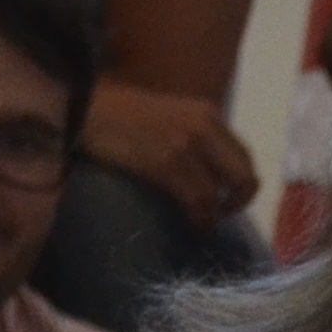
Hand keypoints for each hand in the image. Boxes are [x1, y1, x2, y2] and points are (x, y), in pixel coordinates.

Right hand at [82, 76, 259, 225]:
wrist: (86, 107)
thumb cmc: (123, 114)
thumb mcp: (172, 114)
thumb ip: (197, 135)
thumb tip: (214, 170)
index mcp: (208, 114)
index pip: (245, 156)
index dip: (243, 183)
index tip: (230, 196)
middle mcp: (204, 127)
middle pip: (243, 177)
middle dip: (239, 202)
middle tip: (222, 213)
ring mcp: (185, 145)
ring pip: (219, 194)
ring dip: (214, 215)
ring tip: (203, 222)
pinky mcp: (166, 163)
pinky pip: (197, 201)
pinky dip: (200, 219)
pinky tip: (194, 224)